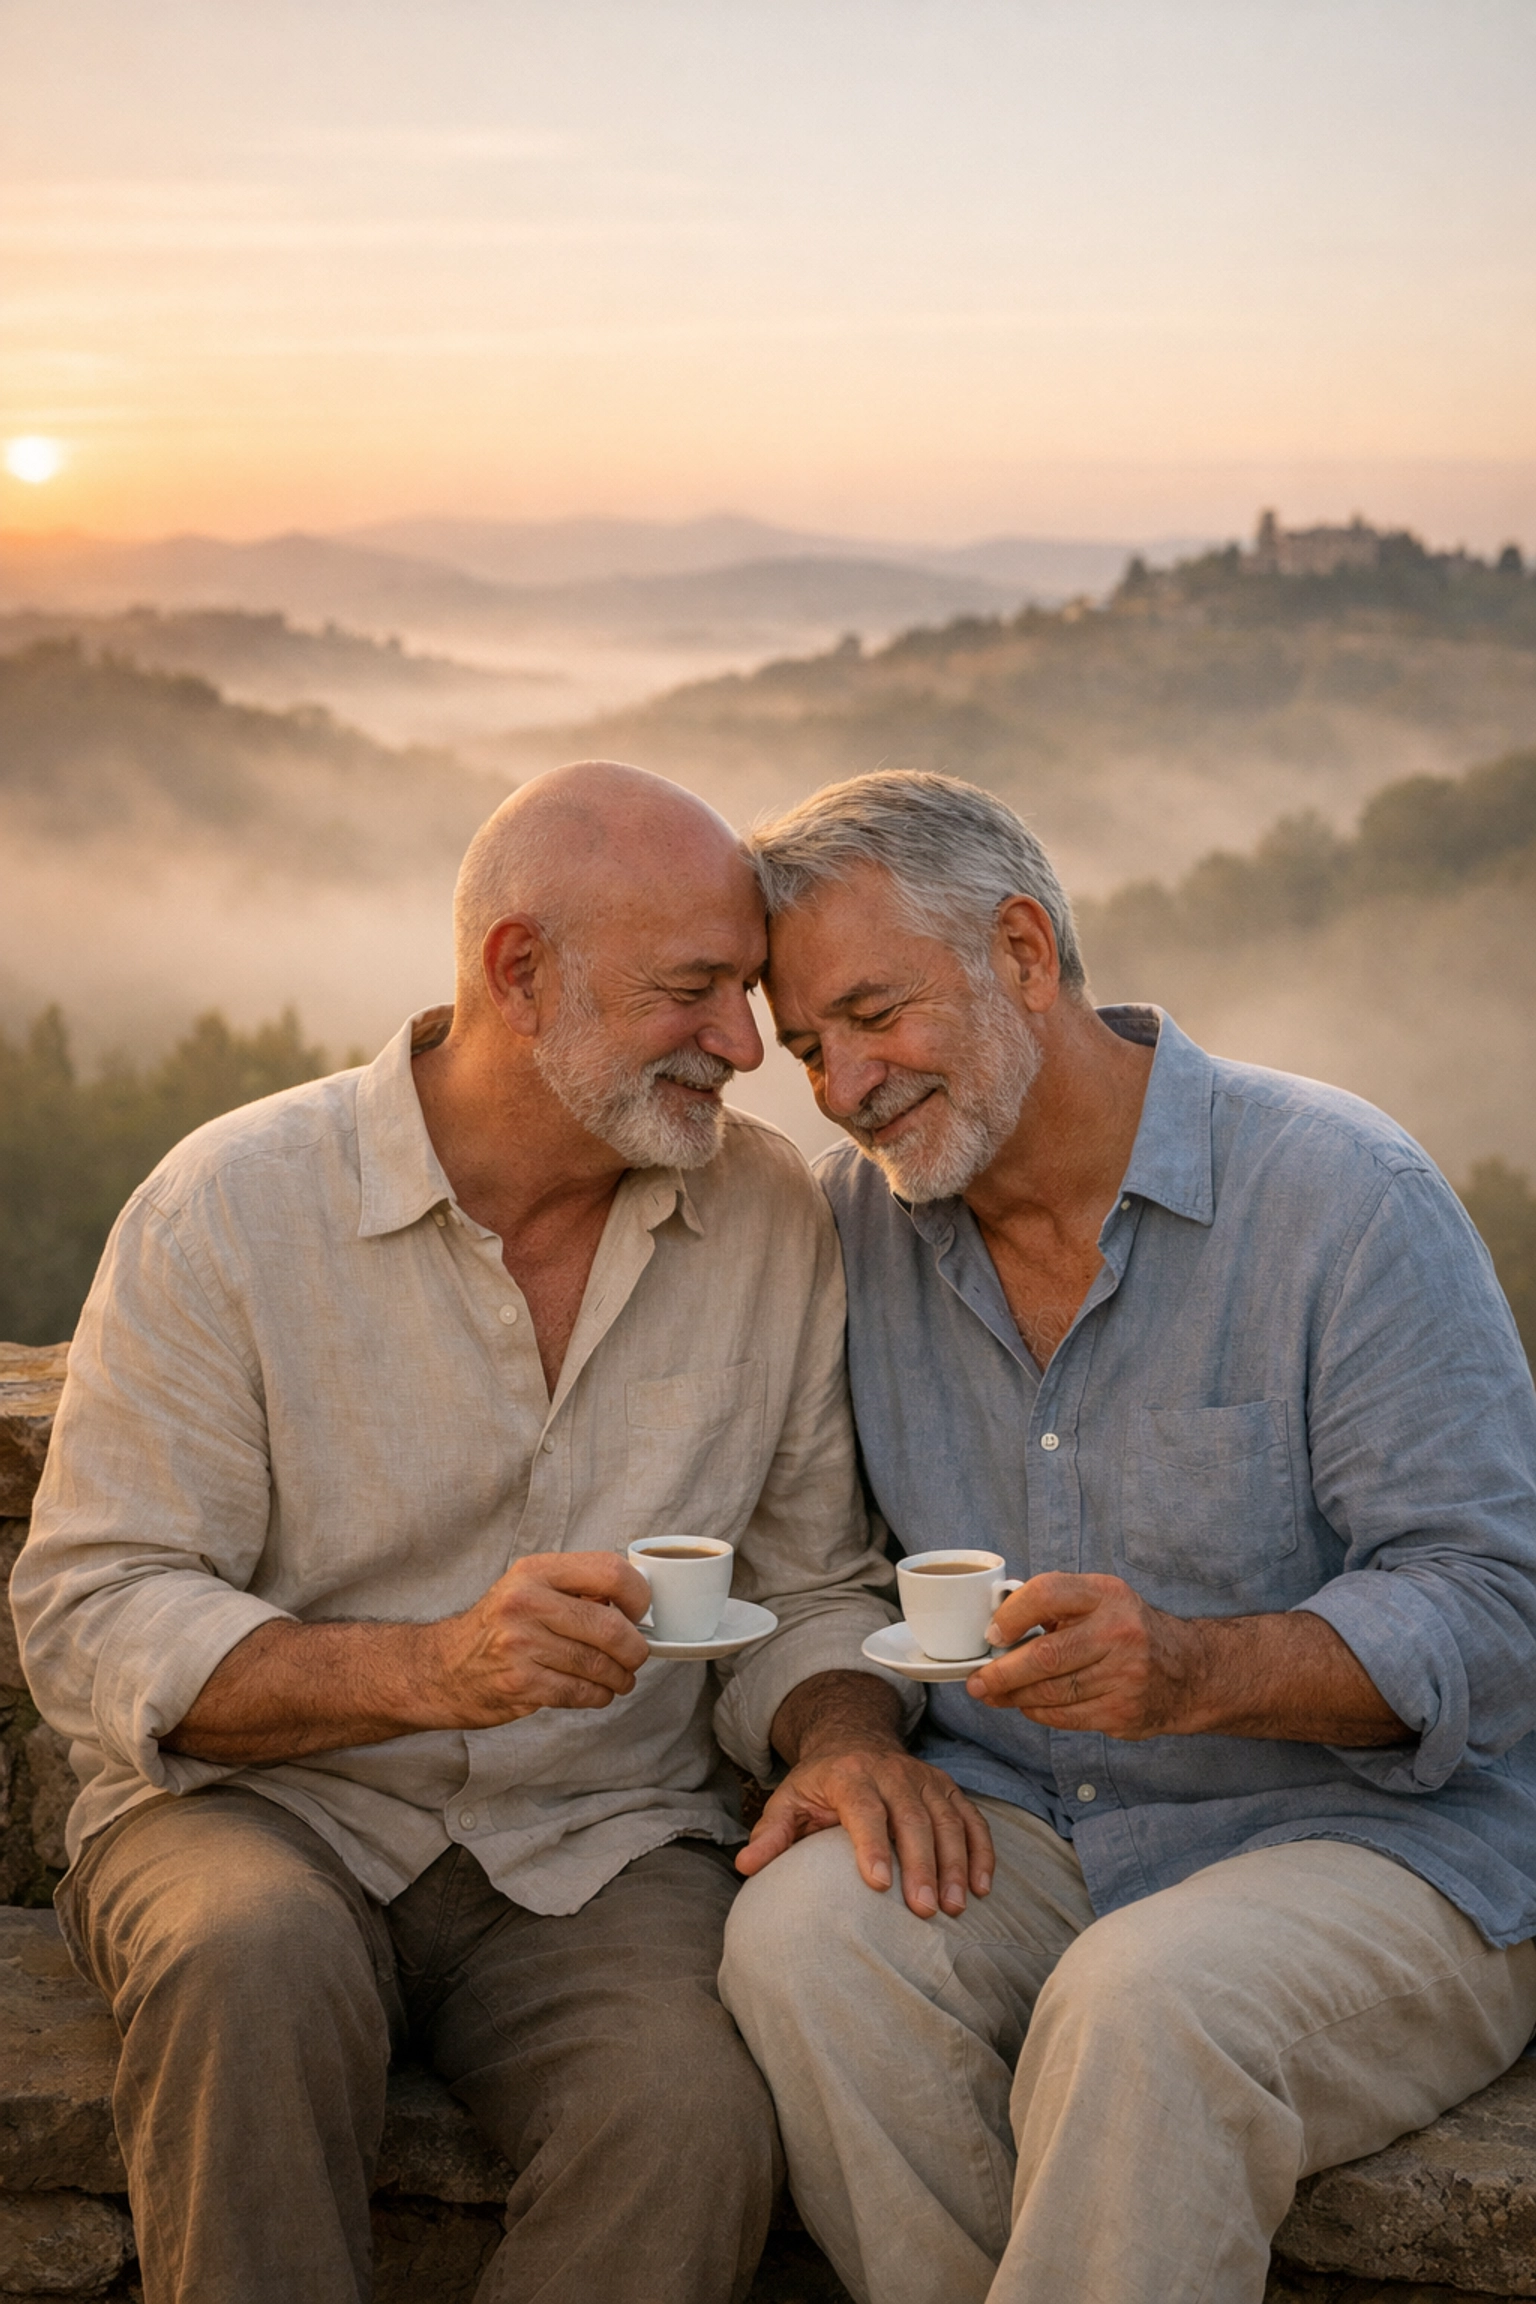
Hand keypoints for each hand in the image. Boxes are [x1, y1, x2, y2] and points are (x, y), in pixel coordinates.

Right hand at [429, 1550, 652, 1725]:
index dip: (638, 1595)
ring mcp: (520, 1644)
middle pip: (610, 1627)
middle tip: (637, 1656)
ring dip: (620, 1677)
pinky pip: (580, 1692)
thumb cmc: (496, 1627)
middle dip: (635, 1649)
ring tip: (620, 1677)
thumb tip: (635, 1604)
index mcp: (536, 1571)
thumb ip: (576, 1589)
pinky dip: (599, 1695)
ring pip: (599, 1665)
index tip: (640, 1613)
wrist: (442, 1667)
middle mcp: (526, 1603)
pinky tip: (597, 1691)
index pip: (609, 1571)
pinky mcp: (520, 1683)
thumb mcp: (529, 1589)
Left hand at [735, 1739, 994, 1917]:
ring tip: (956, 1906)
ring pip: (946, 1819)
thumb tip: (745, 1866)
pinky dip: (981, 1850)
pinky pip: (970, 1817)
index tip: (878, 1885)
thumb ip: (771, 1833)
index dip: (872, 1845)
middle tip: (925, 1910)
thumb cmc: (819, 1781)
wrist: (853, 1736)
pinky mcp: (946, 1787)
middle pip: (912, 1818)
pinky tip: (983, 1887)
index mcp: (849, 1775)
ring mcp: (923, 1779)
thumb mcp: (789, 1799)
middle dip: (921, 1865)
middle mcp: (891, 1773)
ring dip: (956, 1863)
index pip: (864, 1809)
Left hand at [966, 1571, 1201, 1737]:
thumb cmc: (1128, 1630)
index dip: (1012, 1614)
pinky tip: (1027, 1706)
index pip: (1048, 1593)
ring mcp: (1124, 1675)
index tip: (992, 1634)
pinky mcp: (1123, 1711)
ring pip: (1052, 1692)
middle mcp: (1118, 1632)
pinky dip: (1039, 1713)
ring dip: (1014, 1696)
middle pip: (1046, 1655)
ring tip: (993, 1694)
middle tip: (977, 1681)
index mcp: (1106, 1595)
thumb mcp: (1101, 1600)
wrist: (1188, 1670)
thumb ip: (1056, 1604)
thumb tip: (996, 1625)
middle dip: (1003, 1673)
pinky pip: (1066, 1716)